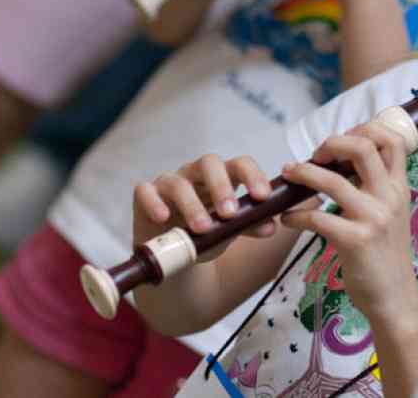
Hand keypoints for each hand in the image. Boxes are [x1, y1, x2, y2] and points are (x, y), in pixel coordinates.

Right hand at [133, 154, 276, 261]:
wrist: (174, 253)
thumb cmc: (206, 233)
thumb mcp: (230, 230)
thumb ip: (250, 224)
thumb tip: (272, 225)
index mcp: (222, 177)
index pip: (239, 164)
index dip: (253, 175)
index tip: (263, 197)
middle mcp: (196, 174)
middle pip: (209, 163)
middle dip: (221, 187)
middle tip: (231, 213)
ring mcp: (169, 182)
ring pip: (179, 183)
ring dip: (192, 205)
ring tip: (203, 228)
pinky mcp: (145, 195)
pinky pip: (145, 191)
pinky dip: (153, 202)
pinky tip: (163, 217)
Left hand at [278, 121, 417, 322]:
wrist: (396, 299)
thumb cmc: (387, 257)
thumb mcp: (392, 215)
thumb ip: (377, 190)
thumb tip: (343, 165)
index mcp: (400, 188)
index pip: (392, 140)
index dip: (364, 129)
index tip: (341, 141)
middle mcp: (390, 197)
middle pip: (362, 147)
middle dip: (331, 143)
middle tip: (314, 155)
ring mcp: (373, 218)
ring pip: (333, 180)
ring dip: (303, 173)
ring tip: (288, 175)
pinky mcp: (355, 241)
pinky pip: (317, 219)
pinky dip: (295, 216)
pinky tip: (287, 220)